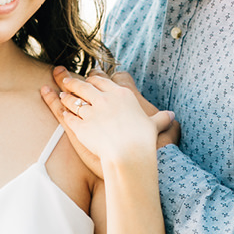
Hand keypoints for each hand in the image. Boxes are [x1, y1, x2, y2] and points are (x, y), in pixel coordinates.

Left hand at [41, 66, 169, 172]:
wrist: (130, 154)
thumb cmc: (145, 140)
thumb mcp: (156, 126)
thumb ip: (161, 118)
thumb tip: (172, 116)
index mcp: (122, 95)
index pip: (104, 81)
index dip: (95, 79)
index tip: (91, 79)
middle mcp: (105, 100)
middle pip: (85, 86)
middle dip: (74, 83)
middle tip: (67, 81)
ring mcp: (91, 112)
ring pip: (74, 100)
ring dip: (67, 96)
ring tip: (62, 94)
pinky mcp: (81, 126)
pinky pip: (69, 117)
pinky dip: (64, 113)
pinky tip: (62, 112)